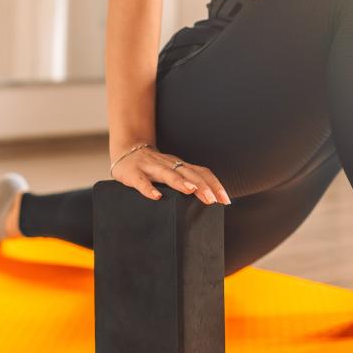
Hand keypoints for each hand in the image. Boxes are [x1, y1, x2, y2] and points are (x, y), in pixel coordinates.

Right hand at [111, 146, 231, 204]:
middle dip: (202, 186)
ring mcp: (151, 167)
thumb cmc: (153, 167)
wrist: (127, 151)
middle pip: (189, 173)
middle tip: (212, 200)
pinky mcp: (134, 173)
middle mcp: (169, 165)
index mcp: (180, 166)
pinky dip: (149, 189)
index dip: (215, 185)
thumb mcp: (172, 173)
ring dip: (180, 182)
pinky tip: (156, 197)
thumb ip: (186, 183)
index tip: (225, 200)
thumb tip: (208, 202)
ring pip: (167, 174)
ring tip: (190, 191)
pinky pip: (142, 181)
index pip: (202, 173)